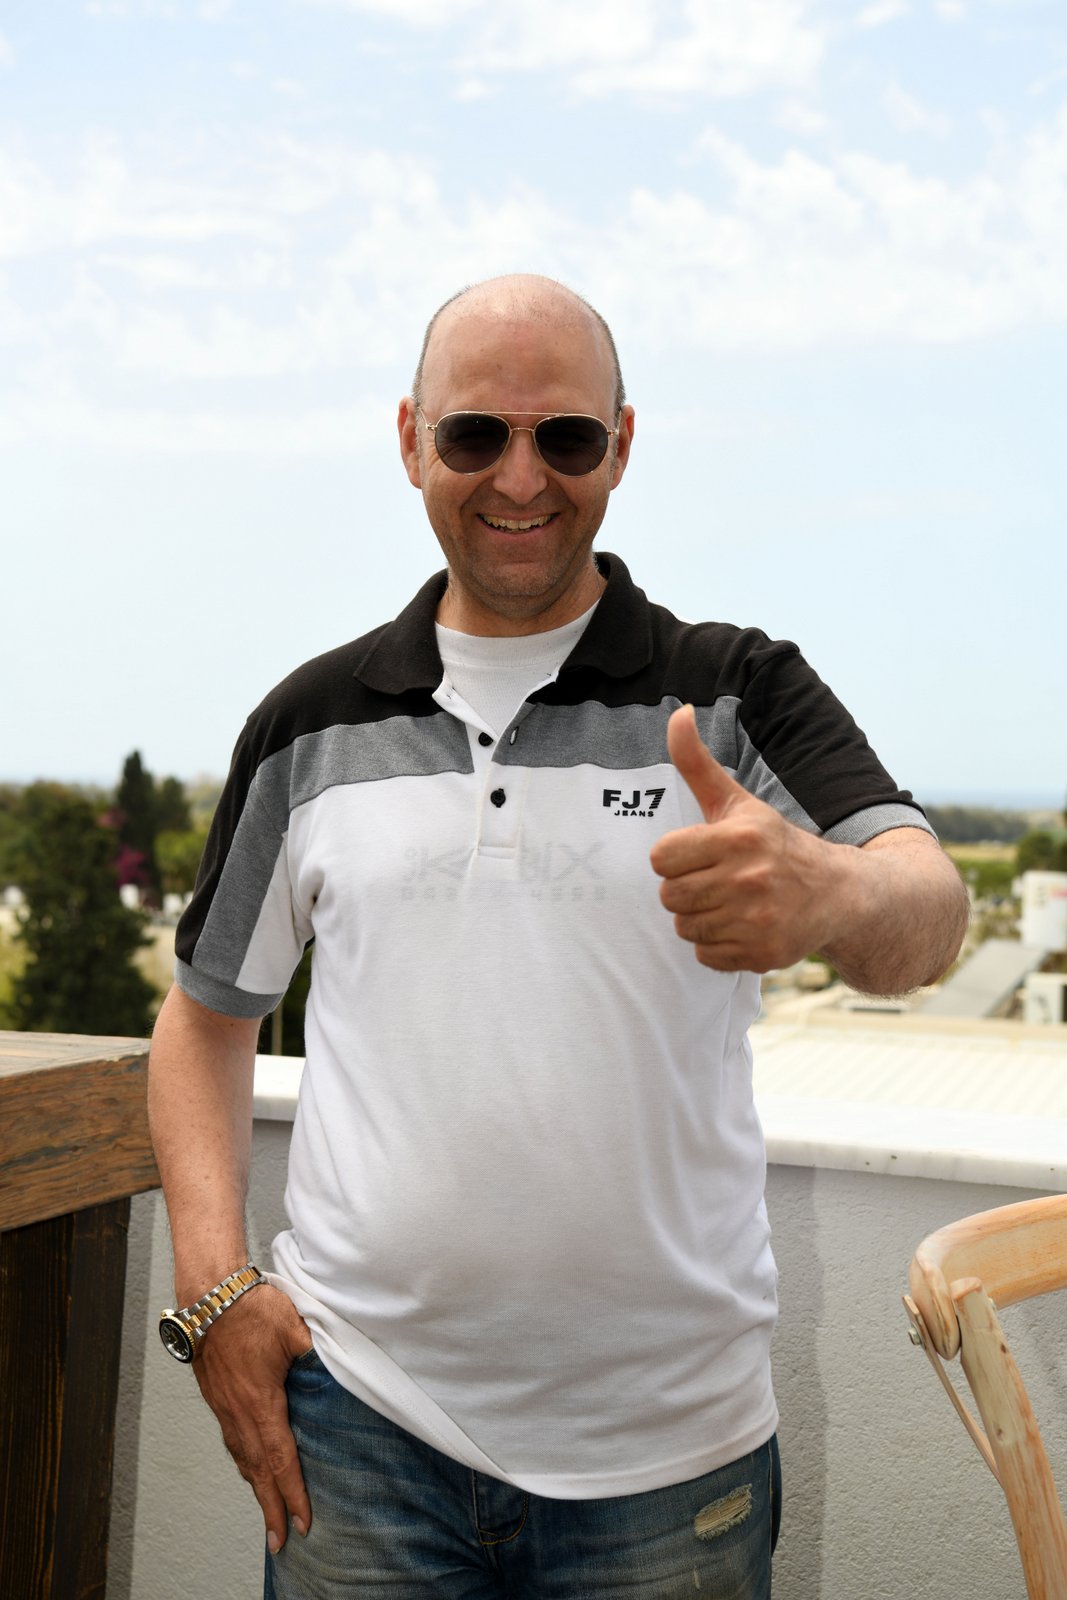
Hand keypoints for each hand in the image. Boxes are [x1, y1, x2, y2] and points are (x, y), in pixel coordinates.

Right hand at [192, 1283, 313, 1553]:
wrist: (210, 1295)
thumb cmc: (252, 1309)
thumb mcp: (296, 1329)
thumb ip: (317, 1354)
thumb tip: (338, 1365)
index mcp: (262, 1403)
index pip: (281, 1460)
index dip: (292, 1494)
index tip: (302, 1521)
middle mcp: (239, 1413)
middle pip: (257, 1471)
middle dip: (271, 1507)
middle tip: (280, 1539)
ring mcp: (224, 1406)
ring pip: (242, 1457)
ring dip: (255, 1487)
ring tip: (266, 1510)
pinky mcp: (217, 1396)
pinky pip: (231, 1438)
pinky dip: (242, 1461)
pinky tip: (248, 1464)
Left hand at [650, 704, 844, 972]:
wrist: (839, 893)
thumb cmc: (775, 844)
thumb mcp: (737, 802)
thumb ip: (697, 762)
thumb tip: (677, 713)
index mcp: (739, 838)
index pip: (661, 858)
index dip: (675, 858)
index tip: (699, 855)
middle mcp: (749, 879)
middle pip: (669, 897)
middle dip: (686, 890)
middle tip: (715, 881)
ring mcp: (758, 920)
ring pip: (685, 928)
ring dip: (700, 919)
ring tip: (730, 903)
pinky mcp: (764, 953)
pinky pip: (705, 956)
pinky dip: (717, 946)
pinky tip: (742, 927)